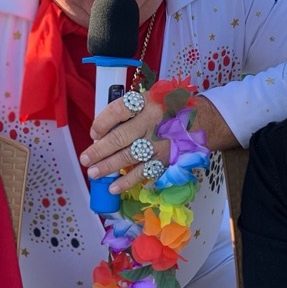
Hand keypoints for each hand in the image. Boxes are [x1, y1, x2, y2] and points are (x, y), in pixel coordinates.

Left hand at [81, 91, 236, 192]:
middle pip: (120, 137)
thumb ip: (128, 112)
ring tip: (93, 173)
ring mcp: (160, 142)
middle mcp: (153, 122)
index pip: (118, 110)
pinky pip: (144, 172)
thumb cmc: (167, 110)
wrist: (201, 120)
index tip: (93, 132)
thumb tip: (101, 132)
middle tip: (85, 159)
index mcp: (146, 102)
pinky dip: (127, 181)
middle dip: (99, 150)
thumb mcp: (149, 100)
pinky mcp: (166, 159)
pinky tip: (113, 188)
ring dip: (108, 167)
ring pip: (129, 157)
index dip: (102, 122)